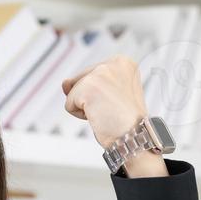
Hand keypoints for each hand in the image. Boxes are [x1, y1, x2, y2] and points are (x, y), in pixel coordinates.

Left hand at [61, 55, 164, 175]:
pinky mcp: (88, 87)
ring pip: (74, 91)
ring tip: (107, 112)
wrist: (135, 137)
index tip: (118, 103)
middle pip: (82, 80)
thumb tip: (65, 83)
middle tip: (113, 109)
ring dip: (86, 107)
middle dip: (92, 99)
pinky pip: (69, 103)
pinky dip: (80, 115)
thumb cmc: (126, 121)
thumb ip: (87, 83)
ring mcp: (101, 73)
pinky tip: (99, 116)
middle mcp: (114, 63)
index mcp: (123, 62)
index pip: (92, 74)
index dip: (100, 95)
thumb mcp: (110, 94)